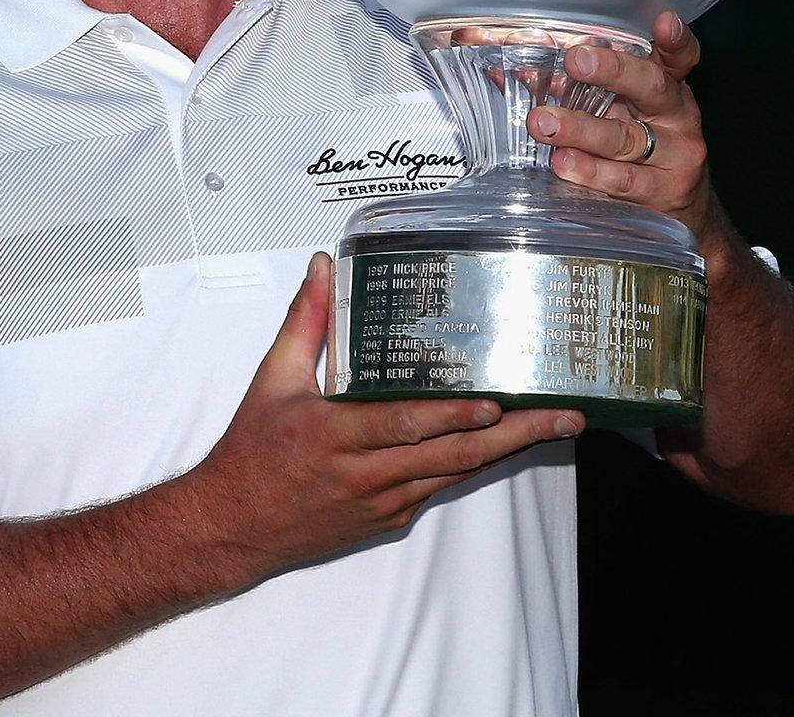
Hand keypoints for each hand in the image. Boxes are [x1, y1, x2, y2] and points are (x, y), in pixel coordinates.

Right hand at [180, 253, 580, 582]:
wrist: (232, 526)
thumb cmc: (252, 453)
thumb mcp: (272, 381)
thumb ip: (305, 322)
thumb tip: (324, 268)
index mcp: (335, 436)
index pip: (404, 426)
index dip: (452, 417)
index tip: (494, 404)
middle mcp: (366, 476)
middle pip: (452, 456)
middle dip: (514, 438)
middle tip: (561, 418)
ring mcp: (382, 502)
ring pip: (455, 474)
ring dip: (507, 452)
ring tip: (554, 429)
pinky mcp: (389, 518)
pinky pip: (439, 488)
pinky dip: (473, 465)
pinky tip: (505, 446)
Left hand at [527, 10, 714, 239]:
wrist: (681, 209)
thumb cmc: (638, 144)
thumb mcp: (619, 109)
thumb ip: (574, 86)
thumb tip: (509, 68)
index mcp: (667, 86)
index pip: (679, 56)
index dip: (674, 39)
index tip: (662, 23)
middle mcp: (677, 116)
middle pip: (651, 86)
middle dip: (612, 71)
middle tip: (577, 60)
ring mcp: (674, 156)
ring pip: (627, 138)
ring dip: (583, 130)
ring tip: (545, 123)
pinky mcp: (662, 193)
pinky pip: (623, 181)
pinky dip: (591, 172)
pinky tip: (565, 164)